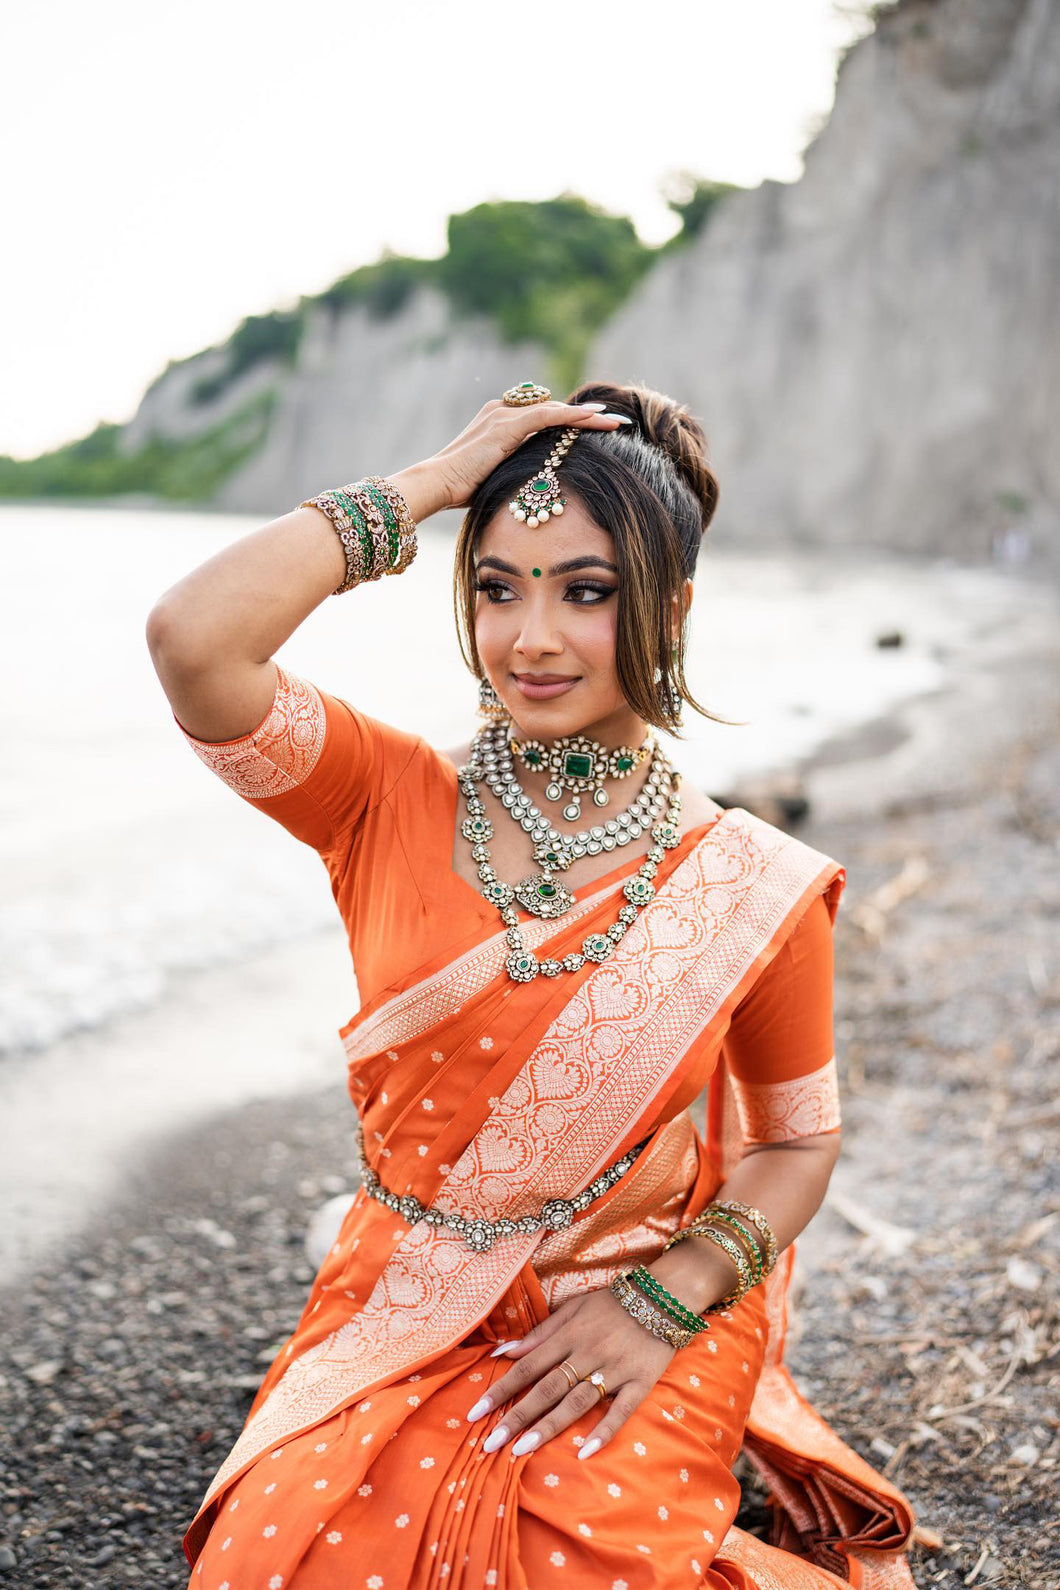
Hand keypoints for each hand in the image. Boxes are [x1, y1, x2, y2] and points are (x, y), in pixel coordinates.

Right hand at [422, 396, 627, 511]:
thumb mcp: (495, 477)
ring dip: (587, 416)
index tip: (593, 427)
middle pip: (552, 409)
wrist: (437, 484)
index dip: (568, 421)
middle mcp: (502, 411)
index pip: (541, 415)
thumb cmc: (460, 490)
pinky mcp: (507, 424)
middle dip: (584, 416)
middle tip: (614, 422)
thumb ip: (515, 470)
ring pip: (554, 410)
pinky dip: (573, 416)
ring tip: (615, 421)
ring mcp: (503, 415)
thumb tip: (536, 486)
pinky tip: (594, 419)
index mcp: (498, 421)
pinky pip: (548, 416)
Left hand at [466, 1285, 675, 1460]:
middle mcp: (587, 1353)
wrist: (663, 1298)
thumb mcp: (573, 1309)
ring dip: (549, 1427)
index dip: (501, 1389)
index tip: (475, 1412)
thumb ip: (540, 1333)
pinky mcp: (640, 1383)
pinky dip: (604, 1431)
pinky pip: (621, 1410)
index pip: (528, 1366)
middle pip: (547, 1388)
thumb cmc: (611, 1305)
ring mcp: (614, 1369)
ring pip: (577, 1401)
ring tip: (521, 1450)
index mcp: (569, 1335)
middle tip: (489, 1444)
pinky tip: (585, 1453)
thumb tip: (503, 1353)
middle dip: (516, 1416)